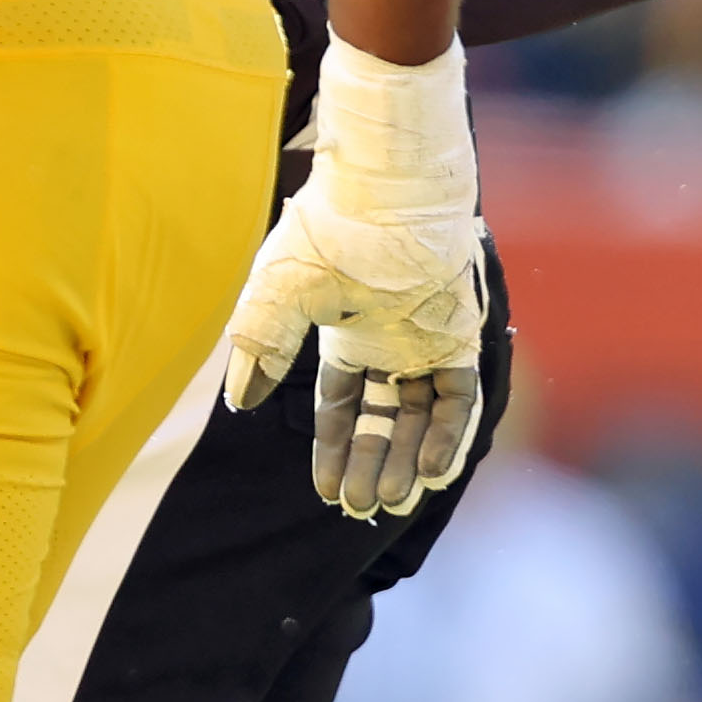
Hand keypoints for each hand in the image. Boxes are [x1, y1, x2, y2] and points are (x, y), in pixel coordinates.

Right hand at [221, 38, 490, 520]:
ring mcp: (428, 339)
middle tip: (363, 511)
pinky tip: (435, 472)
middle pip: (386, 420)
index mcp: (347, 334)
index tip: (327, 493)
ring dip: (410, 460)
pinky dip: (450, 434)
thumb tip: (240, 401)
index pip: (345, 406)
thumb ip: (259, 347)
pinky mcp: (460, 335)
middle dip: (374, 466)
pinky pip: (460, 397)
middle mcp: (391, 342)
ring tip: (393, 503)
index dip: (337, 449)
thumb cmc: (325, 231)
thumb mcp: (275, 297)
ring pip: (422, 416)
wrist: (382, 189)